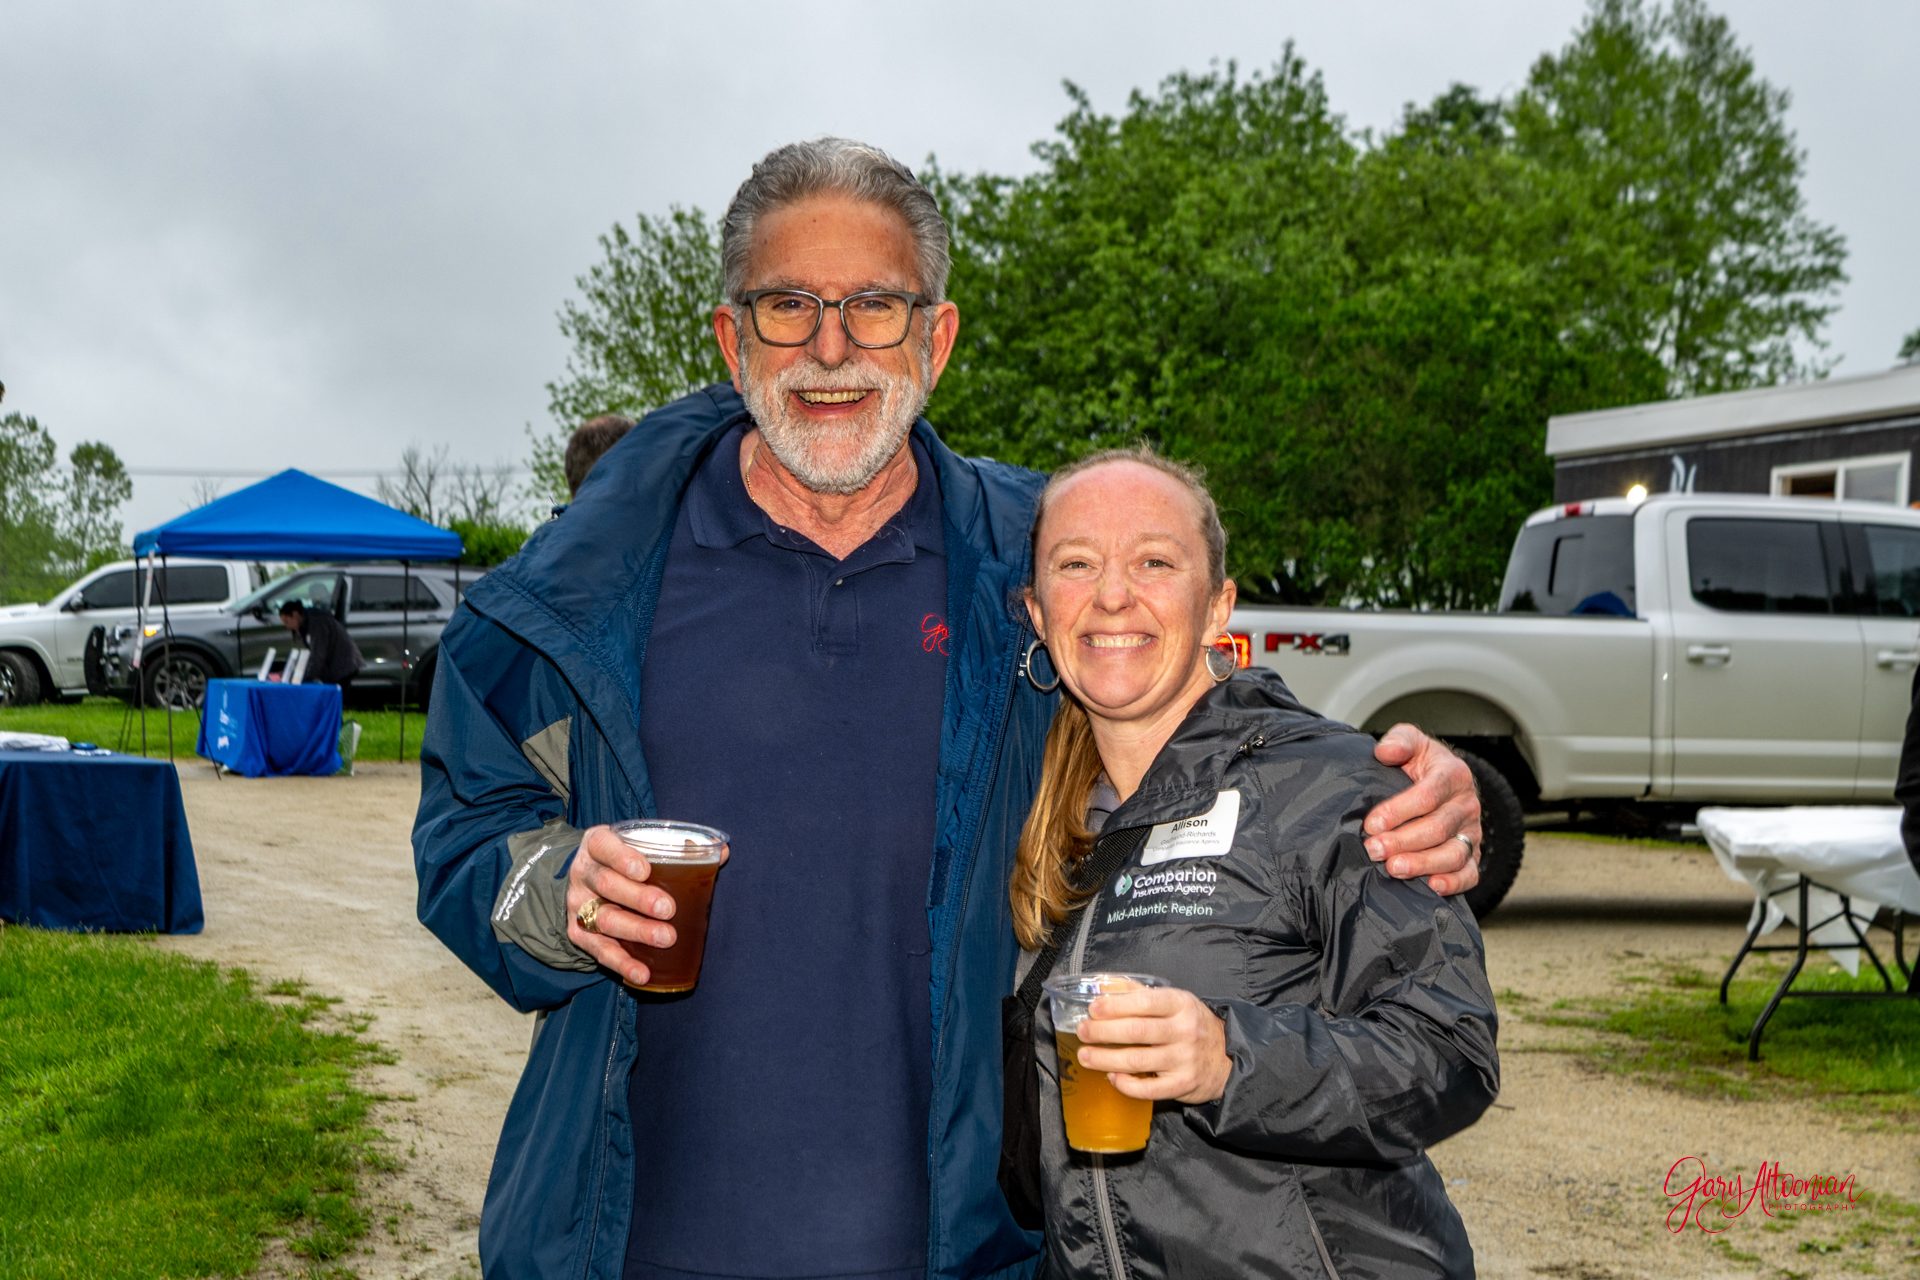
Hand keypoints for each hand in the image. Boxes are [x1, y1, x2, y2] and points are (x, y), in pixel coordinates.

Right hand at [565, 825, 725, 984]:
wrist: (587, 880)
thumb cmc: (623, 860)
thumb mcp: (639, 846)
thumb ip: (678, 850)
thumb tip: (721, 852)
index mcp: (596, 845)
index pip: (603, 846)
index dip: (621, 857)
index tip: (644, 869)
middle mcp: (583, 873)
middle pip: (606, 884)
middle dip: (638, 898)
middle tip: (668, 909)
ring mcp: (578, 905)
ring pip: (604, 919)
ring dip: (636, 930)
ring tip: (666, 938)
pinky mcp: (579, 933)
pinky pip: (600, 950)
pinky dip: (622, 963)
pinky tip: (642, 972)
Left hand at [1073, 986, 1231, 1104]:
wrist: (1227, 1058)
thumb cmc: (1192, 1026)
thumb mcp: (1175, 1002)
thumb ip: (1141, 994)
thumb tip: (1106, 987)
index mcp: (1181, 1004)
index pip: (1144, 1002)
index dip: (1115, 1005)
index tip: (1093, 1009)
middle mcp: (1184, 1031)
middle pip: (1136, 1031)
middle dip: (1103, 1032)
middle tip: (1083, 1032)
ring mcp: (1184, 1059)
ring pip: (1138, 1060)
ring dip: (1106, 1059)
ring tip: (1086, 1056)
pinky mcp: (1183, 1084)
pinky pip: (1149, 1089)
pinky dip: (1127, 1084)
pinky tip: (1112, 1077)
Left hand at [1365, 724, 1481, 895]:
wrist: (1439, 782)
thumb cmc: (1419, 763)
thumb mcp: (1410, 741)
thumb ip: (1399, 740)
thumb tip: (1386, 751)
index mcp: (1454, 774)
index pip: (1427, 795)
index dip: (1398, 811)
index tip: (1371, 824)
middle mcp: (1467, 804)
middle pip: (1437, 828)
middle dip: (1403, 841)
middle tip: (1374, 850)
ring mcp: (1472, 832)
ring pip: (1453, 854)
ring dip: (1423, 864)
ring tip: (1394, 869)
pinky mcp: (1472, 854)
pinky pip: (1469, 874)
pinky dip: (1454, 883)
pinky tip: (1431, 886)